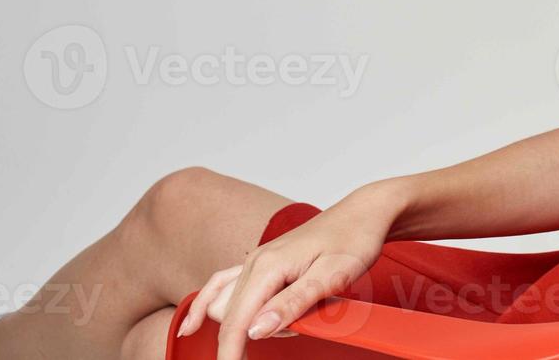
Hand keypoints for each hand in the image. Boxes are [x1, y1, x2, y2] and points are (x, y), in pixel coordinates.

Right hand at [177, 185, 395, 359]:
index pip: (237, 320)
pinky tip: (194, 323)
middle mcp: (256, 261)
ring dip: (246, 326)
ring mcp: (257, 260)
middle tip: (295, 334)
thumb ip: (293, 303)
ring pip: (230, 305)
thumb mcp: (331, 276)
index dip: (231, 352)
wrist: (364, 213)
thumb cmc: (354, 240)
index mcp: (268, 265)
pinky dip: (209, 304)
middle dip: (244, 342)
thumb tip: (256, 329)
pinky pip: (225, 284)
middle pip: (231, 316)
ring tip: (292, 324)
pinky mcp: (264, 262)